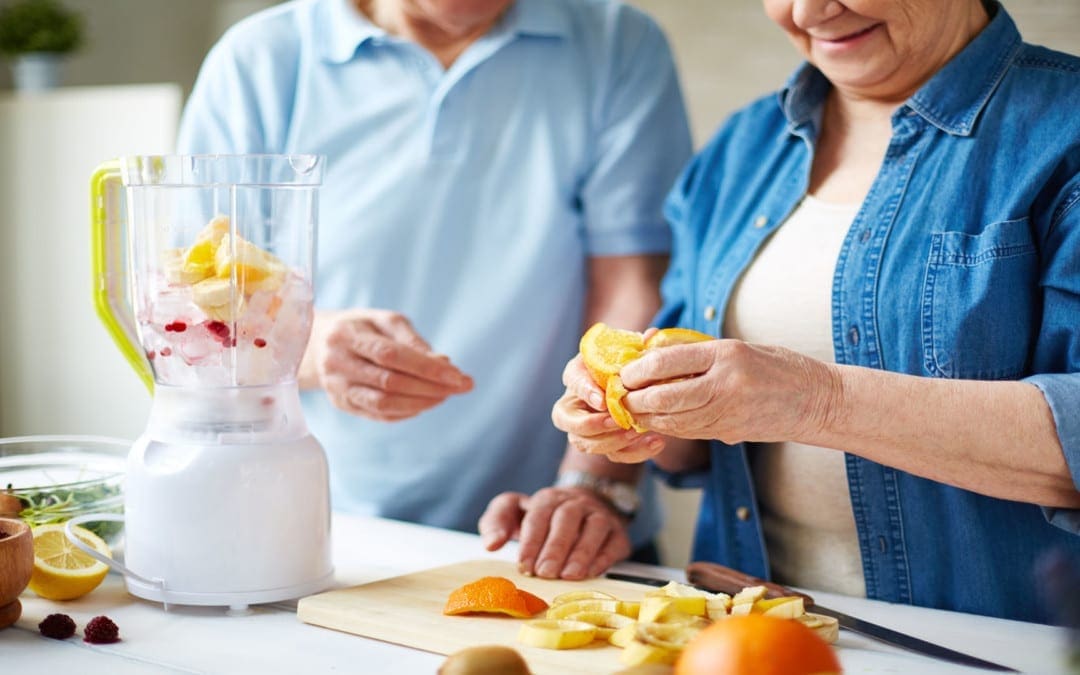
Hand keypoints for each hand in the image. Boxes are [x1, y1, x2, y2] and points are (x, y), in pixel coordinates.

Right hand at [300, 309, 472, 420]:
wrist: (319, 342)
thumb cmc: (362, 327)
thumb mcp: (386, 320)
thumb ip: (413, 341)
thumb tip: (444, 364)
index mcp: (347, 334)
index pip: (391, 355)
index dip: (427, 368)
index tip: (457, 375)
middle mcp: (337, 363)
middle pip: (389, 382)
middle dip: (430, 387)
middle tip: (460, 386)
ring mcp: (336, 387)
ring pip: (383, 404)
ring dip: (421, 403)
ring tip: (445, 395)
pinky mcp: (341, 404)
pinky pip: (378, 415)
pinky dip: (407, 412)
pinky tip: (424, 403)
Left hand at [478, 488, 631, 579]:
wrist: (584, 506)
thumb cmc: (542, 518)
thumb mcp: (512, 513)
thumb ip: (495, 523)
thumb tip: (492, 544)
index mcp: (547, 499)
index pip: (538, 516)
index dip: (531, 542)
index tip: (524, 566)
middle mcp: (576, 503)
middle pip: (566, 519)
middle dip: (555, 547)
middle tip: (545, 573)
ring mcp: (599, 516)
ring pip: (594, 528)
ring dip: (581, 552)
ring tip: (568, 576)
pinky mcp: (617, 534)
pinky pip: (613, 543)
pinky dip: (603, 559)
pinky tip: (590, 574)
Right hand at [551, 355, 667, 462]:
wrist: (640, 383)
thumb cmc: (630, 362)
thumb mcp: (633, 349)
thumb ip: (640, 345)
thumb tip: (651, 335)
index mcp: (579, 373)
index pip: (573, 381)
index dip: (585, 391)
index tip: (602, 400)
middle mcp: (575, 401)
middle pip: (566, 420)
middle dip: (590, 425)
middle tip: (617, 421)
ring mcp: (586, 427)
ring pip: (583, 443)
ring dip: (610, 441)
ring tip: (637, 432)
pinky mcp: (606, 444)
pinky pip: (613, 455)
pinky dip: (635, 453)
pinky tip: (657, 441)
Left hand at [620, 339, 841, 443]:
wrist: (817, 400)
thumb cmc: (777, 367)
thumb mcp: (738, 348)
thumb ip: (697, 352)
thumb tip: (650, 350)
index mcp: (727, 354)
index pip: (669, 361)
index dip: (639, 369)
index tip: (624, 373)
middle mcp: (725, 384)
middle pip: (664, 396)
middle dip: (636, 398)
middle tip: (620, 396)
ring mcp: (727, 411)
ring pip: (672, 419)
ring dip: (645, 416)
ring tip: (629, 410)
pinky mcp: (729, 431)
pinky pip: (687, 431)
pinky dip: (665, 426)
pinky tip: (653, 421)